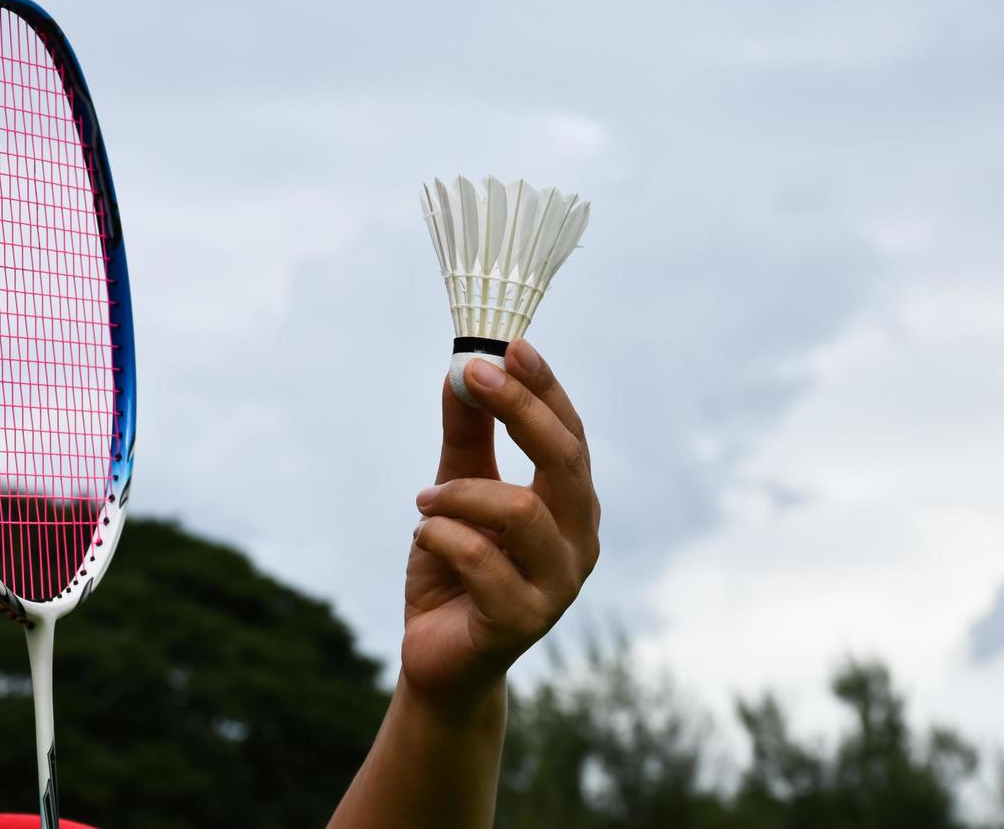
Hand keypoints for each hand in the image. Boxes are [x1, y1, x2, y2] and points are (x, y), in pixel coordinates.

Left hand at [402, 339, 600, 707]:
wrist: (437, 658)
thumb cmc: (455, 570)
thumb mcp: (454, 491)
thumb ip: (466, 436)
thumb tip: (460, 370)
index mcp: (572, 507)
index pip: (571, 436)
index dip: (543, 388)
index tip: (507, 345)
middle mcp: (579, 542)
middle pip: (566, 462)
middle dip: (520, 409)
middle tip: (472, 374)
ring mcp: (558, 586)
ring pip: (521, 511)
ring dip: (460, 494)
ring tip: (424, 502)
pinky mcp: (522, 621)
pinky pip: (482, 559)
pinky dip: (443, 537)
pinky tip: (424, 537)